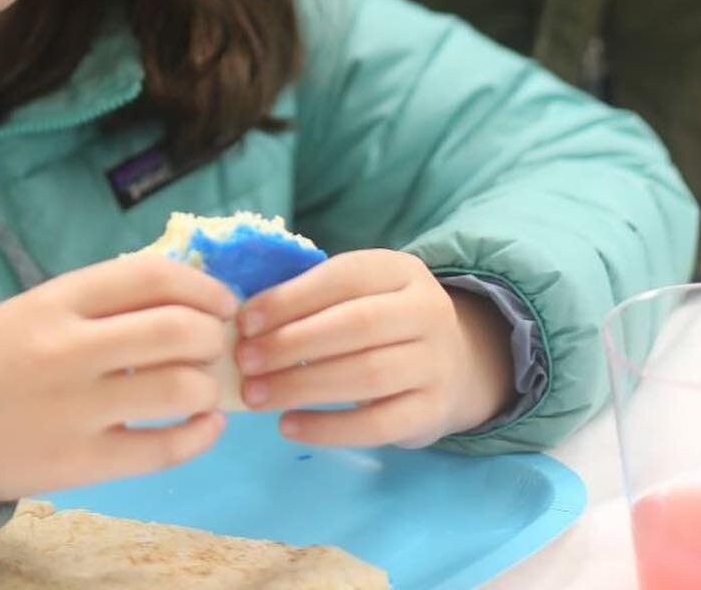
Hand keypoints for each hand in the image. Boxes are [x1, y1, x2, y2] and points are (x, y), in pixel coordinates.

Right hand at [0, 256, 237, 502]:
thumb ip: (104, 301)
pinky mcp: (81, 462)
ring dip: (209, 386)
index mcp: (60, 298)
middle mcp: (71, 347)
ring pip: (179, 388)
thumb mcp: (41, 306)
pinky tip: (206, 426)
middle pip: (177, 329)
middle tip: (212, 345)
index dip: (201, 286)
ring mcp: (77, 408)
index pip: (152, 276)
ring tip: (202, 388)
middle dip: (212, 336)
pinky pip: (163, 450)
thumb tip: (187, 300)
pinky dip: (201, 435)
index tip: (221, 301)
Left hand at [235, 250, 513, 448]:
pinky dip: (329, 428)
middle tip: (245, 362)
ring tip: (256, 396)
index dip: (291, 299)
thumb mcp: (359, 292)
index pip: (342, 278)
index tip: (245, 321)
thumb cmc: (381, 320)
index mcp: (400, 270)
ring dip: (302, 387)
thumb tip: (245, 320)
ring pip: (366, 375)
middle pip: (356, 326)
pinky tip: (289, 426)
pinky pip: (378, 425)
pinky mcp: (433, 413)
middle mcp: (427, 312)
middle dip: (291, 344)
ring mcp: (436, 364)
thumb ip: (313, 297)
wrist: (455, 363)